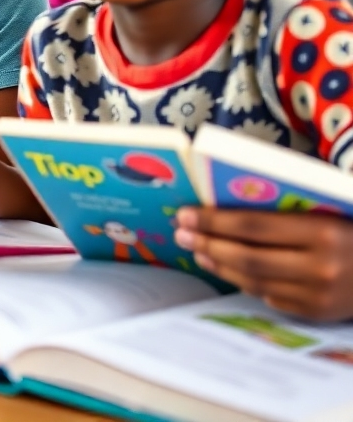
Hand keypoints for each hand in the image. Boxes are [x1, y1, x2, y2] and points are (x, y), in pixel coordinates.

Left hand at [175, 207, 352, 320]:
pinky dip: (243, 282)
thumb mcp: (329, 208)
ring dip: (219, 264)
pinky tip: (225, 268)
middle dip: (208, 243)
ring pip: (254, 280)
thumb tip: (230, 195)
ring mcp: (319, 295)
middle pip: (248, 256)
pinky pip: (270, 297)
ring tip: (195, 249)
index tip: (185, 213)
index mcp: (322, 231)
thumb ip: (287, 205)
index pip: (253, 226)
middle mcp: (320, 267)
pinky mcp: (318, 314)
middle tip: (180, 232)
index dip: (214, 220)